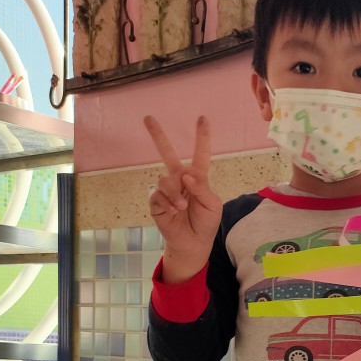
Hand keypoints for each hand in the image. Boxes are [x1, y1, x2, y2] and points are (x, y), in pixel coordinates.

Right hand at [144, 114, 222, 281]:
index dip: (201, 137)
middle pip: (167, 153)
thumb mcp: (212, 205)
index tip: (202, 119)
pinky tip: (174, 212)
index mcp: (197, 177)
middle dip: (157, 135)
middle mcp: (180, 179)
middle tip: (148, 118)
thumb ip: (201, 188)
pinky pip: (158, 195)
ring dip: (175, 194)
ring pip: (165, 179)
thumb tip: (185, 175)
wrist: (193, 242)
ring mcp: (167, 189)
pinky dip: (168, 204)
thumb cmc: (206, 222)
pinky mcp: (156, 201)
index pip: (200, 154)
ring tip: (182, 207)